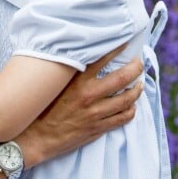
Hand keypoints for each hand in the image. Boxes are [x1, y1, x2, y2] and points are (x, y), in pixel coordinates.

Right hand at [16, 43, 143, 166]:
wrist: (38, 136)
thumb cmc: (43, 107)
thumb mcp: (55, 84)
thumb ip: (70, 72)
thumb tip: (84, 57)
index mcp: (77, 81)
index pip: (102, 59)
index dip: (116, 49)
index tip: (125, 42)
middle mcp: (89, 95)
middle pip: (122, 78)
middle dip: (135, 68)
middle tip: (139, 63)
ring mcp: (95, 113)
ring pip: (126, 100)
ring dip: (137, 90)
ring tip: (140, 84)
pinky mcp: (98, 128)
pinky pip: (122, 119)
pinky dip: (131, 111)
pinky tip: (131, 106)